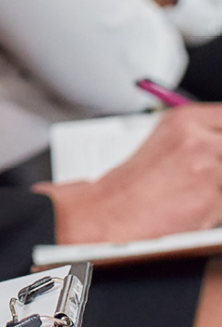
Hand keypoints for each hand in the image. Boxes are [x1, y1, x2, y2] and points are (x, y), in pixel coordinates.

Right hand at [39, 104, 221, 243]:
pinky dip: (215, 206)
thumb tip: (221, 140)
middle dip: (220, 159)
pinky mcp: (210, 198)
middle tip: (207, 170)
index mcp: (187, 118)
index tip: (219, 147)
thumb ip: (206, 134)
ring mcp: (206, 168)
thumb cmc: (139, 178)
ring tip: (194, 188)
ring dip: (219, 185)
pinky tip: (192, 204)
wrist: (115, 208)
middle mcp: (198, 139)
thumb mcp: (172, 138)